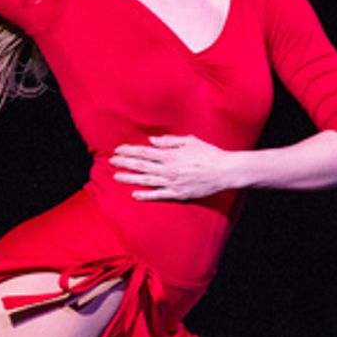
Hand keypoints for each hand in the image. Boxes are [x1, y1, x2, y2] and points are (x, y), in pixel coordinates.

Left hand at [110, 135, 234, 200]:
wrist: (225, 171)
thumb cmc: (209, 154)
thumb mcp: (190, 141)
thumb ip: (169, 141)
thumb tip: (151, 142)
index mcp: (171, 155)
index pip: (144, 152)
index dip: (129, 151)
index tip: (118, 150)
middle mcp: (169, 169)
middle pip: (142, 165)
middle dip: (125, 163)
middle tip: (111, 161)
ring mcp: (173, 183)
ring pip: (146, 180)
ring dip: (130, 178)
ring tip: (116, 177)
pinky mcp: (178, 194)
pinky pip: (159, 195)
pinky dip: (146, 195)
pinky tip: (134, 194)